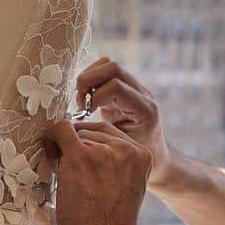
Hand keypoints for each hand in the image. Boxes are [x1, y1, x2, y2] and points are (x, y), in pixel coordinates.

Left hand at [45, 120, 151, 224]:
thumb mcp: (126, 187)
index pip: (112, 135)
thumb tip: (89, 147)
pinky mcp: (80, 155)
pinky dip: (52, 137)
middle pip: (93, 132)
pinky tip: (50, 152)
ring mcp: (104, 150)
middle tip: (70, 171)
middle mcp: (127, 148)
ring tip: (66, 176)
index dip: (93, 145)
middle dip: (79, 147)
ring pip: (77, 133)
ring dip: (66, 150)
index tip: (84, 162)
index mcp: (142, 155)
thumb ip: (117, 165)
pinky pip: (62, 129)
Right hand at [76, 58, 176, 186]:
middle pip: (112, 68)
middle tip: (79, 103)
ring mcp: (135, 88)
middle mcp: (142, 94)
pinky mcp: (124, 87)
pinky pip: (104, 71)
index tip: (84, 115)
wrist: (156, 158)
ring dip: (88, 79)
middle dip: (88, 81)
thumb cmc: (135, 160)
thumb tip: (69, 126)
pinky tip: (86, 100)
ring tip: (81, 100)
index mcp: (144, 109)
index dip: (94, 97)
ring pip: (108, 64)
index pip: (116, 87)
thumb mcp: (118, 151)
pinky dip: (90, 81)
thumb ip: (100, 135)